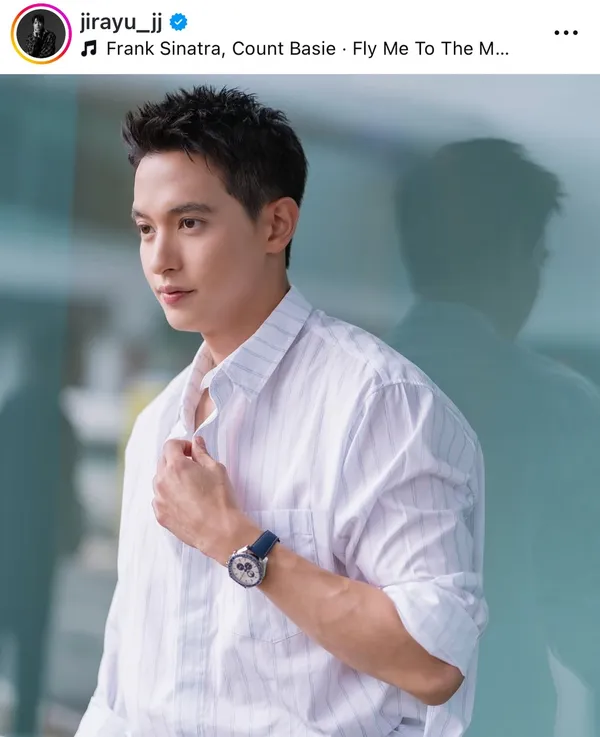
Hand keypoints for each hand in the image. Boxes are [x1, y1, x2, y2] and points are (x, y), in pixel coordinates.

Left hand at [152, 436, 259, 562]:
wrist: (220, 531)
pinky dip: (169, 496)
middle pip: (163, 461)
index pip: (170, 445)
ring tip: (190, 487)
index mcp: (176, 466)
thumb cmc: (220, 499)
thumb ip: (202, 452)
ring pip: (160, 481)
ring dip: (171, 478)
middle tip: (193, 468)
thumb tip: (196, 442)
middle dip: (176, 460)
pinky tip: (186, 502)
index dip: (182, 445)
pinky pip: (160, 499)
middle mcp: (162, 481)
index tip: (192, 452)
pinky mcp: (160, 515)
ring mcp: (159, 499)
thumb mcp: (216, 469)